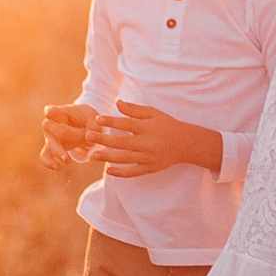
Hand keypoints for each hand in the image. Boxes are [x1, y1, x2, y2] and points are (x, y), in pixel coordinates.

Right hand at [41, 103, 98, 169]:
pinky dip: (49, 162)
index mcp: (60, 112)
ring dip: (58, 152)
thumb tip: (89, 140)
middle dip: (65, 133)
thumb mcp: (93, 118)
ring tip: (67, 160)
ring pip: (49, 144)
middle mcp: (51, 124)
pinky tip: (57, 167)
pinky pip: (45, 156)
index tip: (49, 113)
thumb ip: (93, 126)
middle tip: (82, 137)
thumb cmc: (87, 118)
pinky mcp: (51, 148)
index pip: (52, 110)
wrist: (84, 126)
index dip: (50, 112)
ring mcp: (49, 137)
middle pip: (49, 127)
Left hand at [88, 101, 222, 177]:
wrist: (186, 144)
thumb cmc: (168, 125)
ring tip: (94, 155)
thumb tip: (117, 103)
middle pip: (122, 142)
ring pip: (124, 158)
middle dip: (103, 140)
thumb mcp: (154, 113)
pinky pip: (133, 172)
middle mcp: (147, 143)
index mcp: (147, 128)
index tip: (98, 119)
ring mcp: (148, 157)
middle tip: (89, 136)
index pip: (126, 124)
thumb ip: (135, 110)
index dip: (111, 121)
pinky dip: (120, 173)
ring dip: (108, 157)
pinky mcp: (149, 168)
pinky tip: (109, 170)